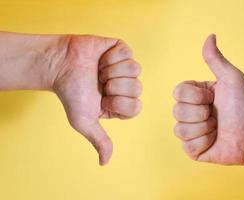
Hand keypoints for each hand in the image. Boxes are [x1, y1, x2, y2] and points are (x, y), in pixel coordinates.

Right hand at [53, 35, 141, 164]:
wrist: (59, 65)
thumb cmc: (71, 93)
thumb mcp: (84, 121)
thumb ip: (99, 140)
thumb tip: (105, 162)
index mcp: (121, 104)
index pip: (136, 107)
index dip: (118, 103)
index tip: (102, 99)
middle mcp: (126, 87)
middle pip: (138, 88)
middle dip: (114, 86)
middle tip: (98, 83)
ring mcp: (125, 68)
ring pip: (135, 70)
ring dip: (111, 71)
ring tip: (98, 71)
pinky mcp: (121, 50)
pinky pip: (127, 53)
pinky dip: (110, 57)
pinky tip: (100, 59)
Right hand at [173, 35, 243, 164]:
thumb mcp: (231, 78)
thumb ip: (216, 59)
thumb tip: (210, 36)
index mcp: (192, 95)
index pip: (177, 92)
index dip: (197, 96)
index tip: (213, 98)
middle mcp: (188, 112)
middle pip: (177, 111)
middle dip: (202, 113)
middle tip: (217, 115)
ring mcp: (188, 131)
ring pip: (181, 129)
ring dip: (204, 129)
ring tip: (217, 128)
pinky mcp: (192, 149)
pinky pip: (187, 146)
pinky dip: (204, 143)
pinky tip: (214, 140)